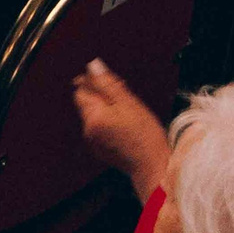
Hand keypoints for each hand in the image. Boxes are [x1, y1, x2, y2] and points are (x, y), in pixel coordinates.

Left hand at [72, 58, 168, 195]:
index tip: (110, 80)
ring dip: (107, 109)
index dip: (94, 82)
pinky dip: (110, 123)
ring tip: (129, 113)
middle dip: (102, 96)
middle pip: (87, 103)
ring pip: (95, 116)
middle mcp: (88, 129)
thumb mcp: (129, 102)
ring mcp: (93, 141)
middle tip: (124, 96)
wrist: (152, 165)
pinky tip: (127, 126)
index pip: (82, 90)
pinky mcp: (101, 150)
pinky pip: (101, 129)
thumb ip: (108, 84)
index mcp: (93, 116)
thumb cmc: (145, 134)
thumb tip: (93, 66)